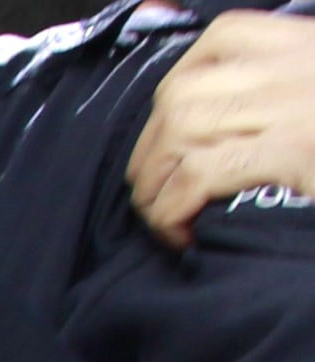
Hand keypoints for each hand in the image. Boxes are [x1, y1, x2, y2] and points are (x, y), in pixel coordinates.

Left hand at [130, 9, 314, 247]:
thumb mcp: (314, 96)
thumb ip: (282, 90)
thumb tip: (209, 119)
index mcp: (310, 45)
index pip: (221, 41)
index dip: (176, 91)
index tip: (170, 134)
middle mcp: (298, 67)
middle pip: (181, 93)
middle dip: (151, 149)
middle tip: (154, 191)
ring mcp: (294, 106)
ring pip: (180, 131)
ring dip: (155, 185)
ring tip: (164, 217)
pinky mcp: (294, 151)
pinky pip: (201, 173)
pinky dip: (174, 208)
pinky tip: (183, 232)